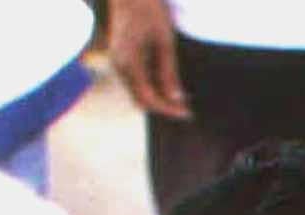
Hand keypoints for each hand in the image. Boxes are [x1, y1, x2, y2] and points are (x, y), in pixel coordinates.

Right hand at [107, 0, 190, 118]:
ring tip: (181, 97)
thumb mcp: (164, 41)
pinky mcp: (119, 57)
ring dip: (157, 97)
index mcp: (129, 60)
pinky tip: (167, 83)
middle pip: (140, 99)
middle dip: (163, 106)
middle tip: (186, 107)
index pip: (148, 97)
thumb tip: (176, 99)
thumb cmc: (148, 9)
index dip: (169, 109)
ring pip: (136, 92)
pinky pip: (134, 81)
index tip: (187, 113)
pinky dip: (151, 86)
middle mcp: (118, 64)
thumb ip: (169, 71)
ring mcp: (116, 61)